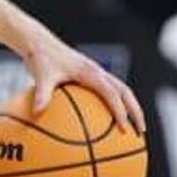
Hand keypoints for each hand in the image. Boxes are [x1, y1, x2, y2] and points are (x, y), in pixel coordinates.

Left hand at [19, 34, 145, 136]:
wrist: (39, 43)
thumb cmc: (41, 58)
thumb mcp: (40, 76)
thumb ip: (41, 94)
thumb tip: (36, 112)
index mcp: (90, 72)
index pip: (112, 93)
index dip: (120, 111)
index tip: (124, 129)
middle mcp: (98, 72)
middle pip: (126, 93)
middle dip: (136, 112)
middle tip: (140, 132)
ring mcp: (96, 74)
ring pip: (121, 92)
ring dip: (130, 108)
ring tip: (132, 130)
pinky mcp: (90, 77)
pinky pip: (107, 93)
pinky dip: (113, 107)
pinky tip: (106, 125)